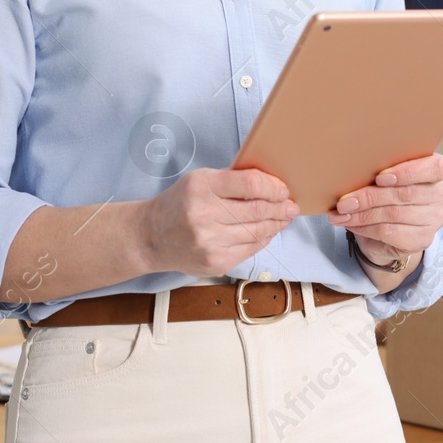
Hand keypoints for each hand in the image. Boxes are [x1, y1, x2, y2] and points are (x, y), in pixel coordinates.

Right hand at [140, 167, 298, 276]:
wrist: (151, 236)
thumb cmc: (179, 203)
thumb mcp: (200, 180)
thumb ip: (232, 180)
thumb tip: (271, 184)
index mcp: (201, 187)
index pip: (250, 184)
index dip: (273, 186)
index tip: (283, 189)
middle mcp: (204, 214)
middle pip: (258, 210)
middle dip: (281, 207)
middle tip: (292, 205)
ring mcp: (209, 242)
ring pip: (258, 232)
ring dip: (277, 224)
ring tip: (284, 217)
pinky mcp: (214, 262)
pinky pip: (250, 249)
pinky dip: (263, 239)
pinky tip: (268, 231)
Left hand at [326, 152, 442, 264]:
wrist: (392, 228)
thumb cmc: (389, 192)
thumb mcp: (387, 175)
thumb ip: (381, 169)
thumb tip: (351, 172)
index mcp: (437, 171)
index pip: (434, 168)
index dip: (406, 172)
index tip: (380, 177)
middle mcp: (442, 195)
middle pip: (404, 194)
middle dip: (370, 197)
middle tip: (344, 200)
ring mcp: (435, 219)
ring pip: (393, 215)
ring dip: (362, 214)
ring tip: (341, 212)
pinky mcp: (423, 239)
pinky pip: (389, 233)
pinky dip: (365, 228)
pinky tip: (350, 223)